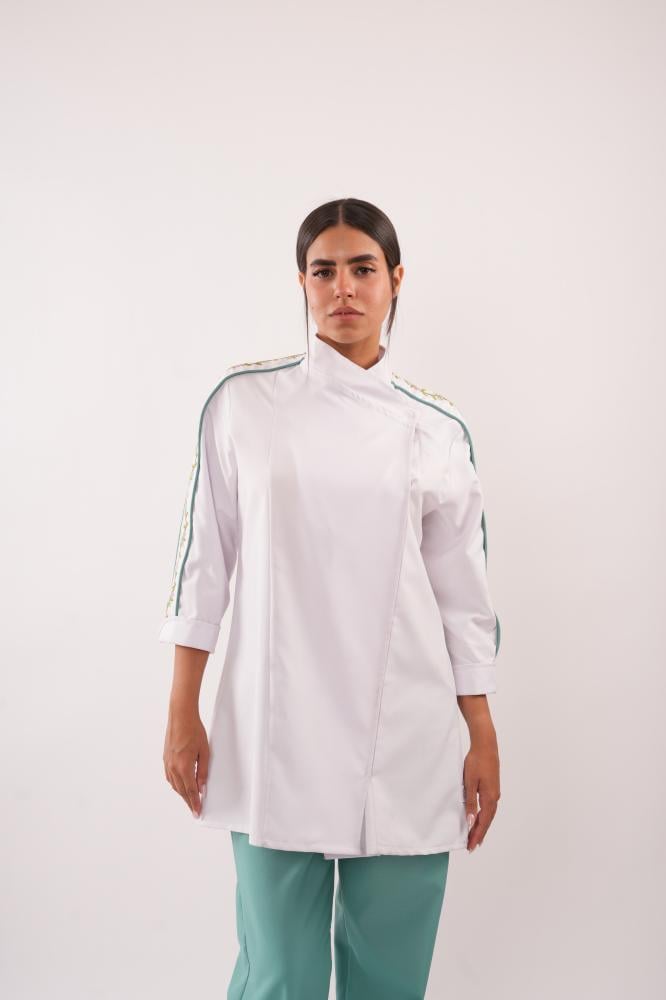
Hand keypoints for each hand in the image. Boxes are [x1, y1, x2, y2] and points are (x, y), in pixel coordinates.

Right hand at [163, 704, 208, 817]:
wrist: (181, 716)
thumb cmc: (194, 730)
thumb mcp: (205, 751)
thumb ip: (203, 771)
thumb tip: (202, 786)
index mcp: (184, 766)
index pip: (191, 791)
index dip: (195, 803)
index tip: (198, 812)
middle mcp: (173, 767)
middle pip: (181, 790)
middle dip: (189, 801)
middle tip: (195, 810)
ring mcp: (167, 763)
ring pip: (174, 785)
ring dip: (182, 793)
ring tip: (190, 800)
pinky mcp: (165, 759)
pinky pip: (169, 777)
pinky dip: (176, 784)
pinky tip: (180, 785)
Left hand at [463, 734, 499, 851]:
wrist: (486, 746)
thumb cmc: (476, 762)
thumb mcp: (469, 783)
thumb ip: (470, 803)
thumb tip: (470, 821)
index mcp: (489, 798)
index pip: (483, 822)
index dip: (476, 835)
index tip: (471, 846)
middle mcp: (495, 797)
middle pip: (487, 820)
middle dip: (479, 833)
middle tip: (472, 846)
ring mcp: (495, 792)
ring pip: (489, 814)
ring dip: (482, 825)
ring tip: (476, 836)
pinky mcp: (493, 787)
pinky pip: (489, 807)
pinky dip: (484, 815)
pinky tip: (480, 817)